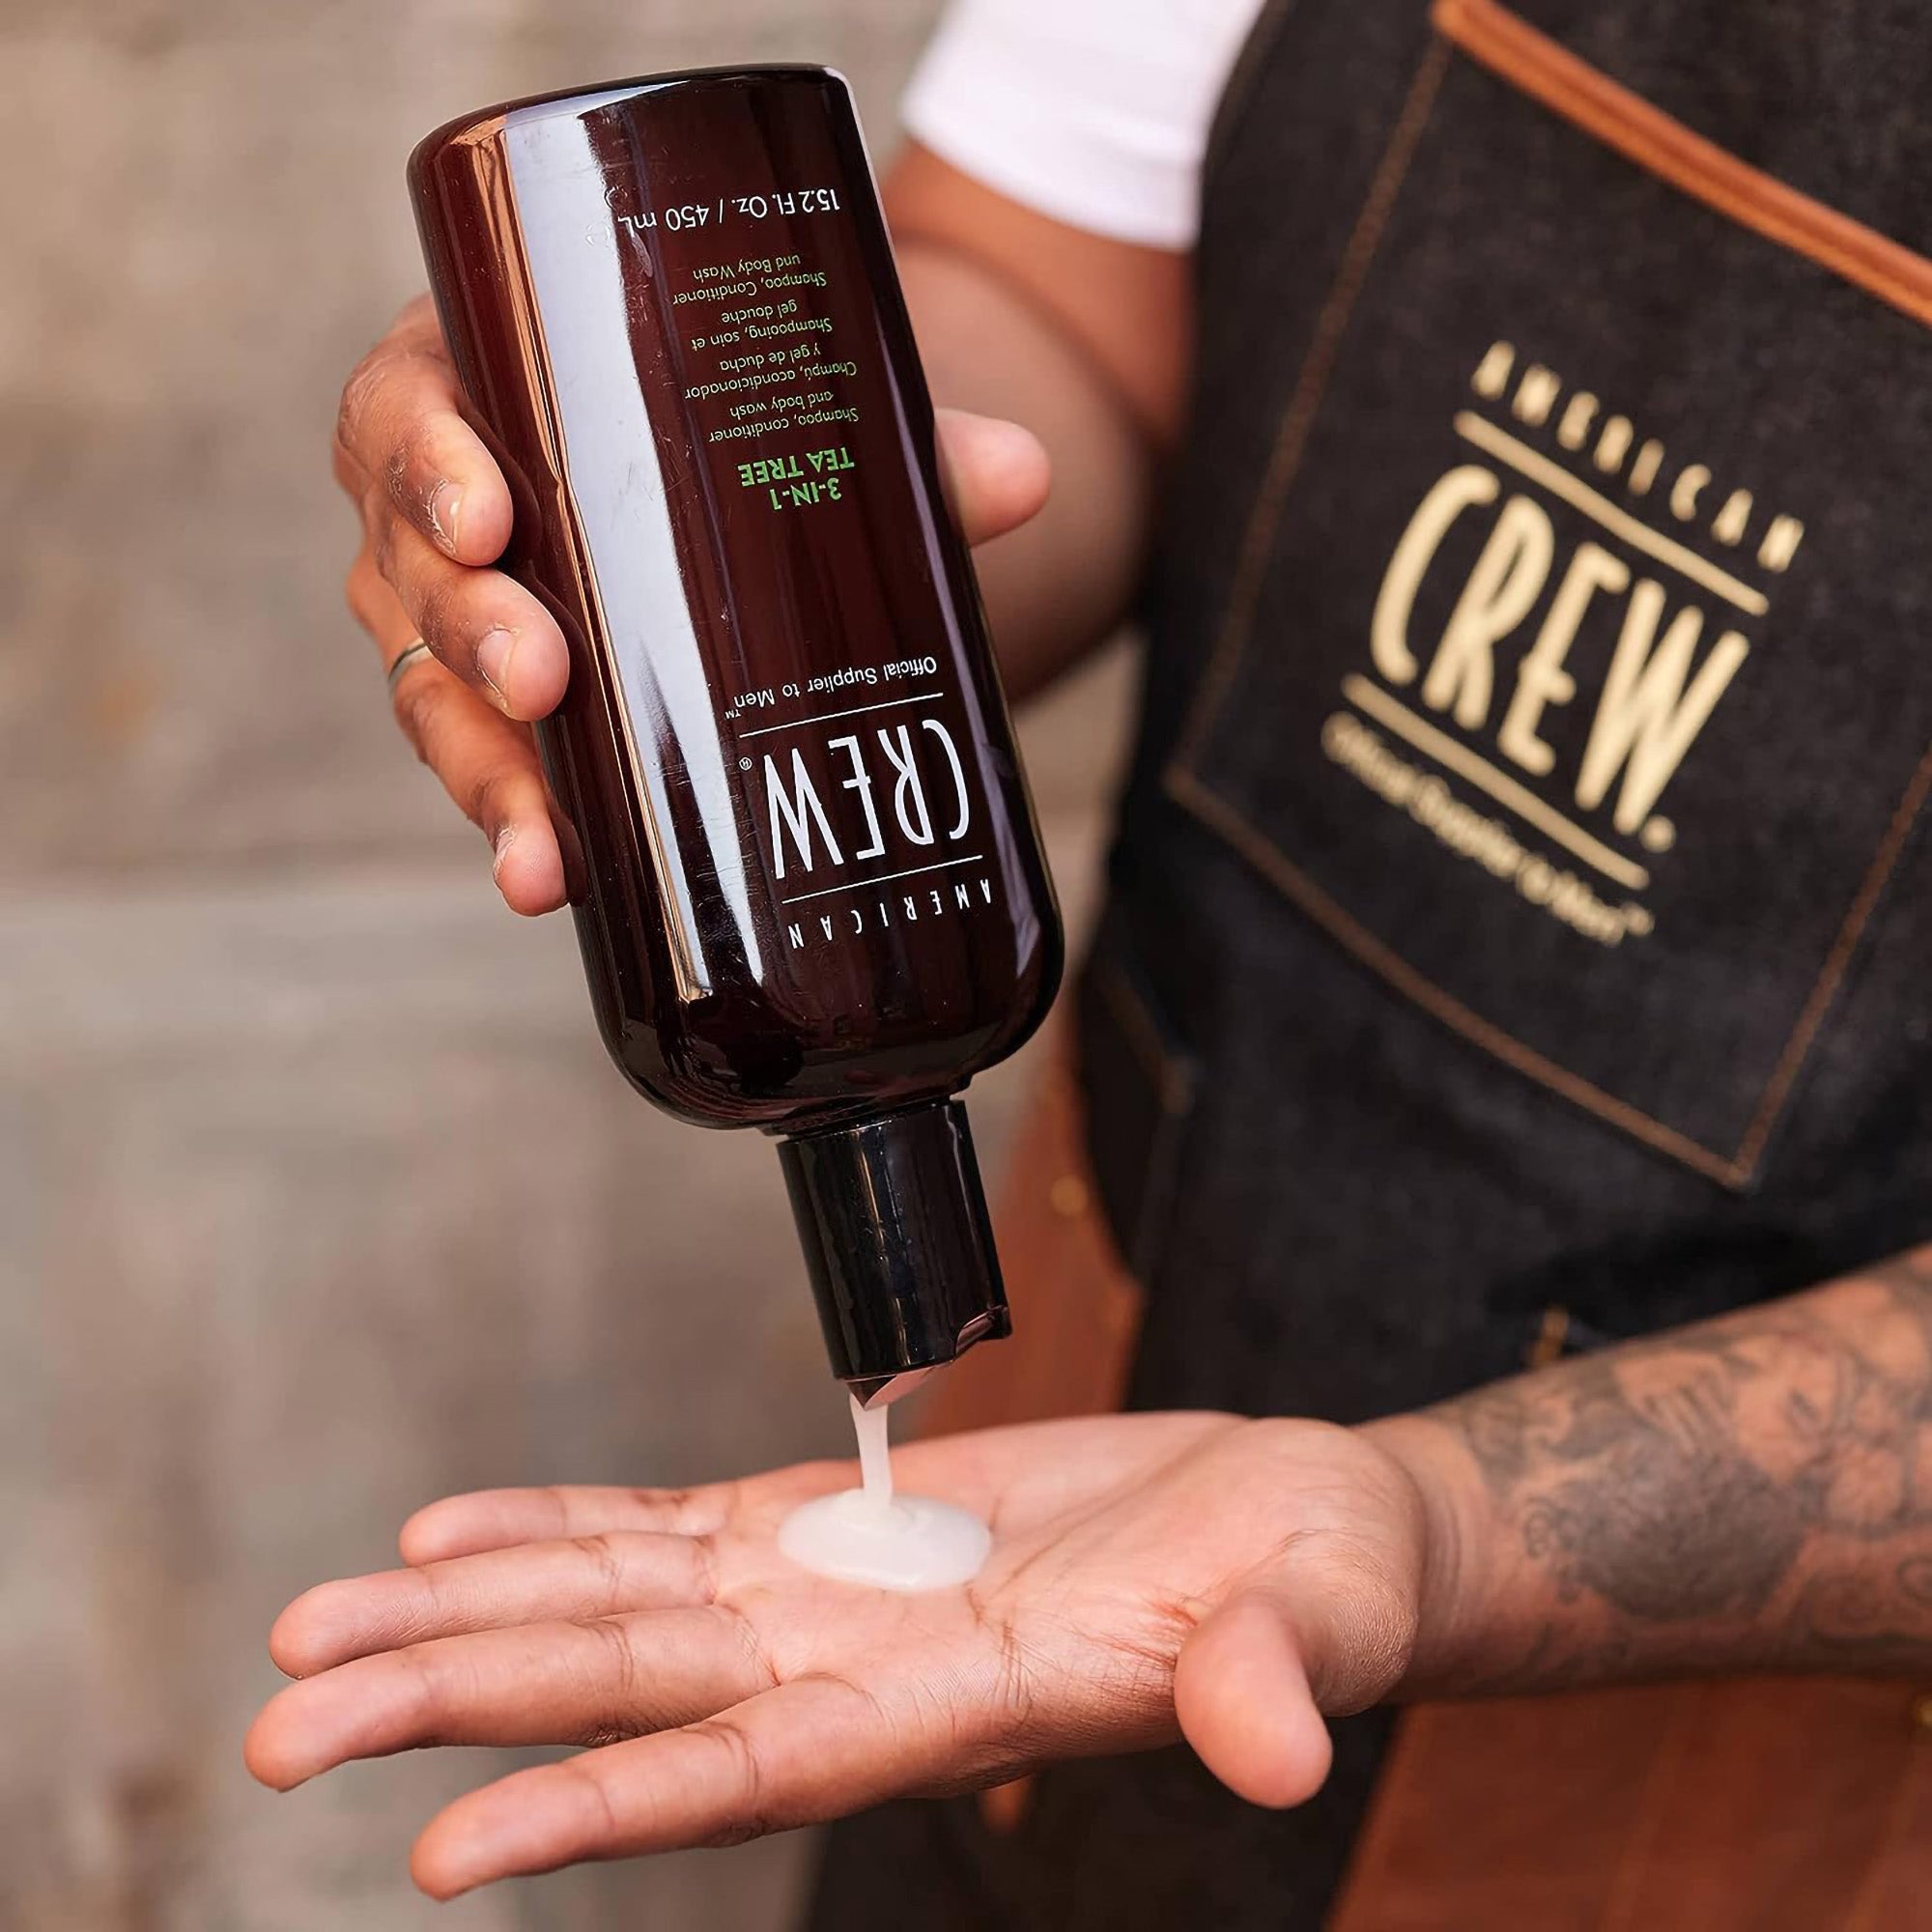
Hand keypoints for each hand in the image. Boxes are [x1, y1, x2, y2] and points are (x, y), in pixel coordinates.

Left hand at [246, 1412, 1447, 1897]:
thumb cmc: (1316, 1583)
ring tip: (315, 1629)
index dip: (610, 1809)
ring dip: (467, 1614)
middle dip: (460, 1701)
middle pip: (629, 1687)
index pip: (756, 1771)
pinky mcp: (838, 1513)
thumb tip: (1271, 1749)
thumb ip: (1273, 1682)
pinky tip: (451, 1531)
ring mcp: (832, 1588)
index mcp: (955, 1710)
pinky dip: (558, 1523)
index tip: (450, 1856)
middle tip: (285, 1721)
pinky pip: (667, 1520)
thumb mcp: (1314, 1620)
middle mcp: (859, 1663)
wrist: (1295, 1521)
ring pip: (616, 1602)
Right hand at [334, 297, 1052, 914]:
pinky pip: (488, 766)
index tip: (487, 517)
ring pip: (431, 692)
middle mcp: (443, 507)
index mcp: (484, 383)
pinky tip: (552, 882)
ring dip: (484, 771)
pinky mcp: (499, 713)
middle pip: (412, 570)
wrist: (735, 488)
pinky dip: (521, 825)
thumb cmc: (730, 422)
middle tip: (545, 676)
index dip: (424, 464)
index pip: (408, 409)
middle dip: (469, 630)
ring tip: (540, 851)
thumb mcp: (798, 412)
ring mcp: (457, 619)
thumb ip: (903, 443)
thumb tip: (1024, 476)